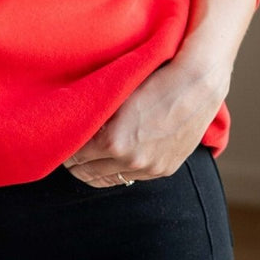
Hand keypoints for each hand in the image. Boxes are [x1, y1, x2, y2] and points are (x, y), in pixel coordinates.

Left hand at [62, 57, 230, 187]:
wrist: (197, 84)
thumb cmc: (155, 79)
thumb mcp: (117, 94)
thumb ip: (95, 116)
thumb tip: (72, 125)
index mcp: (113, 141)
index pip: (73, 155)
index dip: (65, 147)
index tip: (61, 139)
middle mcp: (130, 160)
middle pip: (86, 173)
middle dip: (76, 161)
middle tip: (71, 148)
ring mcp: (149, 168)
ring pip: (107, 180)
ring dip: (96, 168)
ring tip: (90, 154)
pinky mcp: (164, 170)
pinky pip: (131, 178)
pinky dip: (120, 168)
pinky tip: (117, 154)